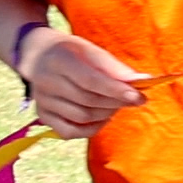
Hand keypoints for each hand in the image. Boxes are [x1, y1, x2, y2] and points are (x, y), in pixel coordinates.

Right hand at [17, 30, 147, 138]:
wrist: (38, 56)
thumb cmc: (74, 53)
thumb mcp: (92, 50)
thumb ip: (115, 67)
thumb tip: (143, 81)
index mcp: (59, 60)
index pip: (91, 81)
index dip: (117, 91)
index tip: (140, 97)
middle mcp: (46, 82)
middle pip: (88, 100)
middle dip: (117, 102)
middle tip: (135, 99)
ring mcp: (42, 101)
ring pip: (82, 117)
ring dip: (107, 113)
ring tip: (118, 104)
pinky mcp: (42, 115)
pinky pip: (69, 131)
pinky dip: (91, 128)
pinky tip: (103, 117)